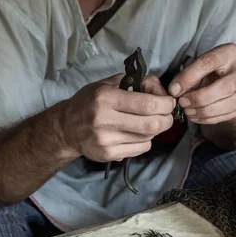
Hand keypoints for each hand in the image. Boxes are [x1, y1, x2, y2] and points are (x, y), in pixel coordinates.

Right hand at [60, 74, 174, 161]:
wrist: (66, 128)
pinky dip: (145, 141)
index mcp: (106, 98)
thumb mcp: (106, 84)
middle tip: (167, 115)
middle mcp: (105, 120)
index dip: (165, 104)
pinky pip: (140, 149)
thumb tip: (159, 88)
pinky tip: (137, 134)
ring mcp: (106, 140)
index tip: (169, 102)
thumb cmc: (89, 102)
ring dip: (155, 130)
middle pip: (151, 124)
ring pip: (148, 138)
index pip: (147, 104)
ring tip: (148, 122)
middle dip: (166, 119)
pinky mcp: (109, 154)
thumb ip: (133, 82)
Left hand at [168, 43, 235, 124]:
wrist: (233, 84)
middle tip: (183, 103)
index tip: (174, 90)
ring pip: (231, 103)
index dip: (189, 77)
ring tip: (189, 112)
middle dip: (200, 98)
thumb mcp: (199, 68)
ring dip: (206, 111)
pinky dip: (210, 118)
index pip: (208, 62)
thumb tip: (175, 91)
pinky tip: (197, 117)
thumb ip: (187, 77)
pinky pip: (230, 115)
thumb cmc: (212, 73)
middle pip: (225, 87)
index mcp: (229, 53)